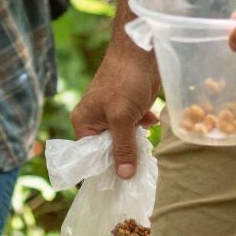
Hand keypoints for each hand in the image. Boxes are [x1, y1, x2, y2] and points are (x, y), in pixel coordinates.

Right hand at [71, 39, 160, 178]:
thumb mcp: (122, 117)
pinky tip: (151, 120)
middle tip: (139, 167)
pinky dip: (143, 127)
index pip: (89, 157)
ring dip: (136, 142)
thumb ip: (123, 147)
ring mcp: (112, 115)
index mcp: (83, 123)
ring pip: (123, 141)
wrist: (141, 50)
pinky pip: (134, 128)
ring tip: (147, 142)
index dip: (103, 170)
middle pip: (108, 151)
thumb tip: (123, 176)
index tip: (120, 185)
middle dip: (124, 157)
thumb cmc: (125, 80)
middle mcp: (95, 121)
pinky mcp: (128, 109)